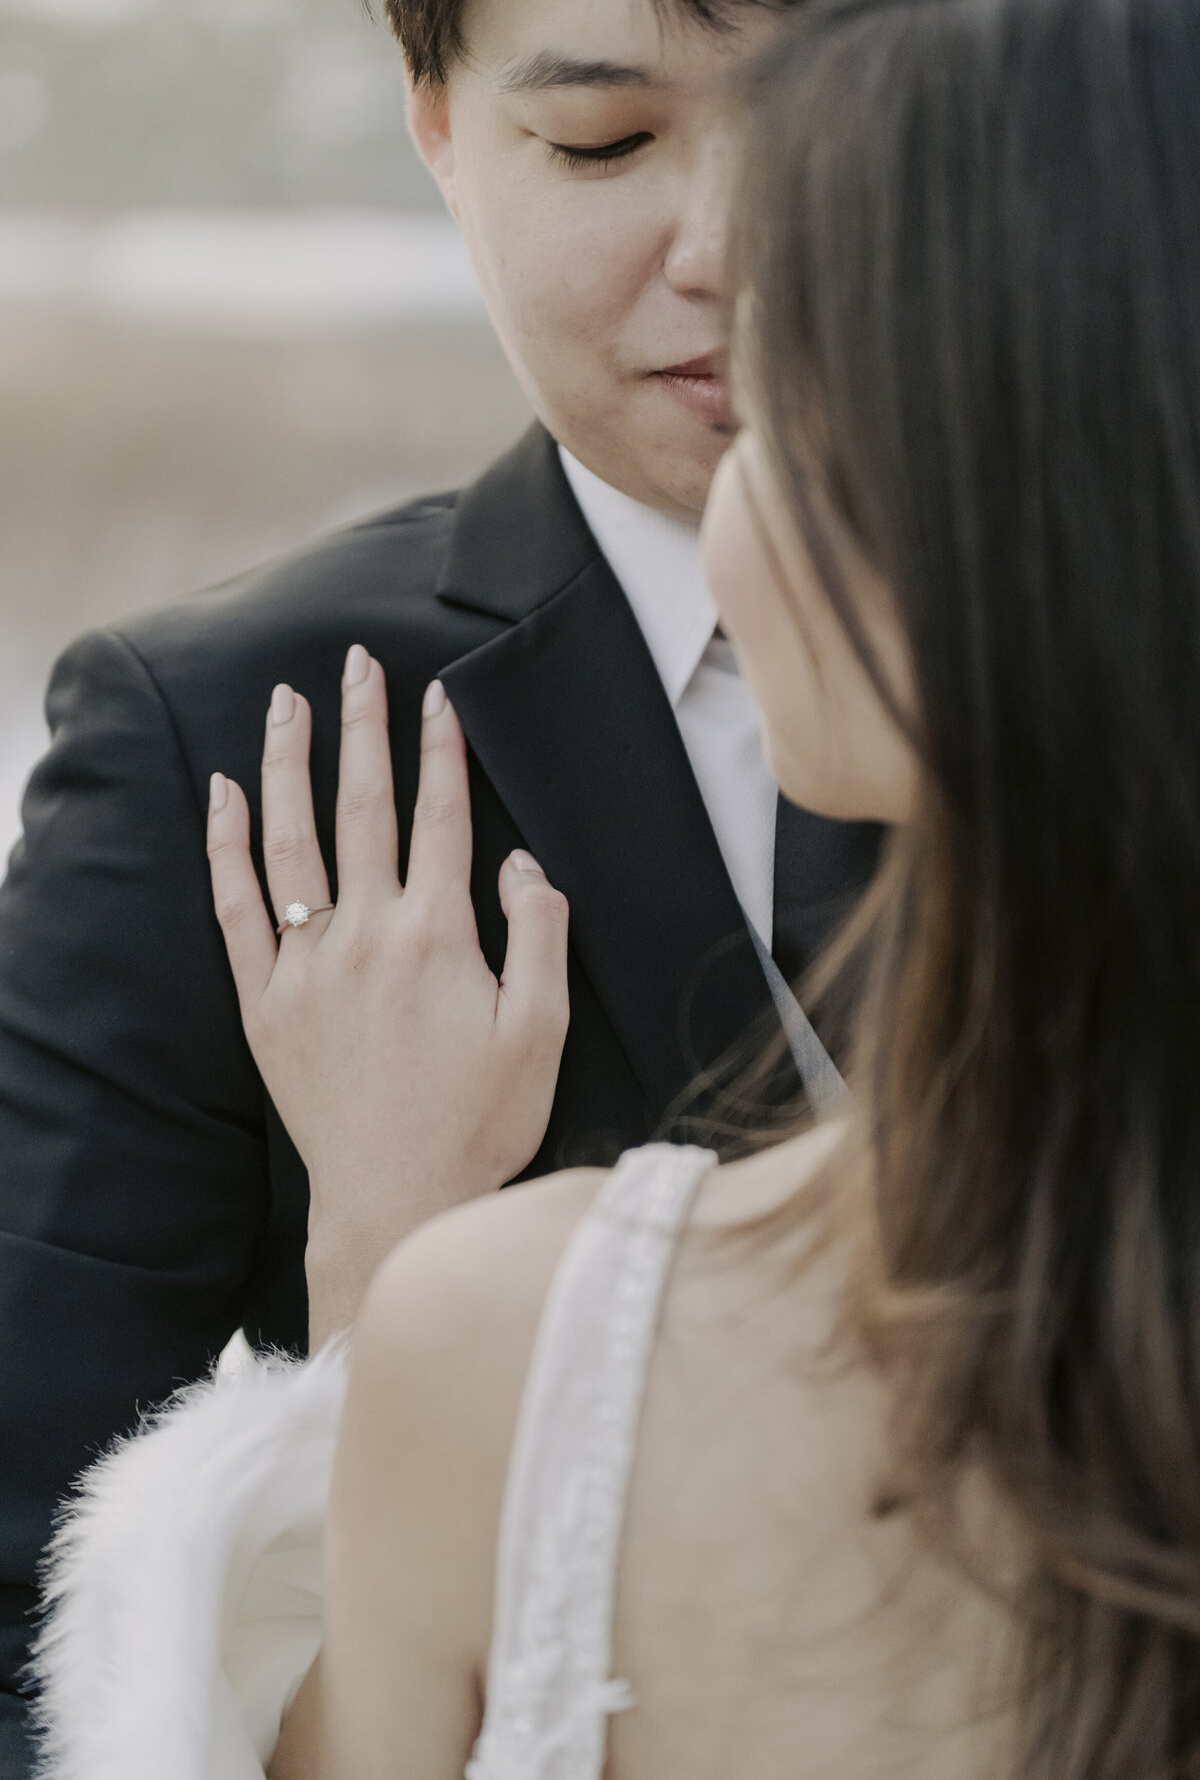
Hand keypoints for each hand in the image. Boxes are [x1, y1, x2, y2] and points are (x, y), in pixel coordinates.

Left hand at [206, 646, 570, 1344]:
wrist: (396, 1199)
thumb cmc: (480, 1121)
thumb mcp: (541, 1031)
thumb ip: (539, 934)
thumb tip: (521, 862)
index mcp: (439, 936)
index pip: (440, 817)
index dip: (441, 749)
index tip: (435, 694)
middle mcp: (367, 935)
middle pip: (362, 808)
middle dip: (362, 727)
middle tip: (355, 662)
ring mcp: (308, 965)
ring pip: (291, 842)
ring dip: (289, 764)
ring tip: (285, 702)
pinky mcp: (266, 1002)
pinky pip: (236, 909)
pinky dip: (227, 848)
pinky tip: (223, 796)